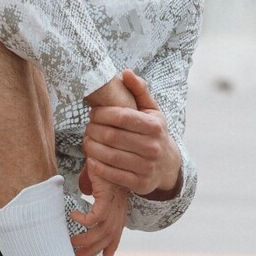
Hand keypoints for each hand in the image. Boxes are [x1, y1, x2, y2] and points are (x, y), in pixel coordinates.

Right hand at [71, 162, 128, 255]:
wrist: (108, 140)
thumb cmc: (101, 156)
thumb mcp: (99, 175)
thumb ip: (94, 186)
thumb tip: (85, 191)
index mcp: (120, 202)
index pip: (118, 229)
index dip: (113, 244)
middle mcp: (119, 204)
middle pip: (109, 234)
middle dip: (94, 249)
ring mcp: (115, 199)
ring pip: (103, 229)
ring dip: (87, 239)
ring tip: (73, 241)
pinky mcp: (107, 193)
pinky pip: (97, 215)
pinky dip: (86, 220)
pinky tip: (74, 216)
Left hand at [83, 70, 181, 198]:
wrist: (167, 166)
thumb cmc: (154, 133)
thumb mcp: (152, 111)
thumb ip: (139, 91)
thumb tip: (125, 72)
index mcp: (154, 126)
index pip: (121, 116)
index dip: (102, 114)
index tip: (94, 113)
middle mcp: (153, 147)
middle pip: (112, 136)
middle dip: (94, 130)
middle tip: (88, 127)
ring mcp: (147, 167)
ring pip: (109, 155)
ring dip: (92, 148)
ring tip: (87, 141)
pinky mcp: (140, 184)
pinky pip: (112, 174)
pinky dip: (97, 166)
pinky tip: (92, 159)